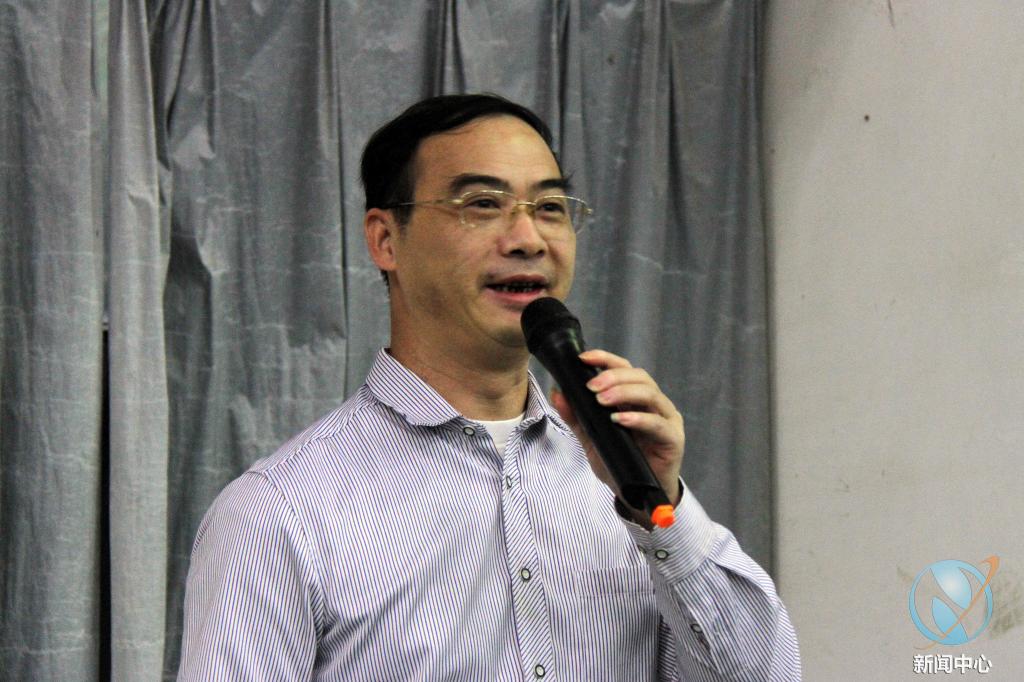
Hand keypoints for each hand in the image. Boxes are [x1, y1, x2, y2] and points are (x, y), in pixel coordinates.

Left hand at [549, 349, 684, 510]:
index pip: (625, 369)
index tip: (583, 358)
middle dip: (613, 377)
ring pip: (651, 394)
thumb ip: (576, 417)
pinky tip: (620, 419)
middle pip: (639, 377)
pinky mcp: (673, 438)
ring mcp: (667, 419)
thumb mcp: (592, 438)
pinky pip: (658, 424)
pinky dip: (638, 418)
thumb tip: (557, 393)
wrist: (637, 496)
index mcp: (636, 399)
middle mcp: (655, 404)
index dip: (606, 359)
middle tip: (591, 387)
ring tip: (602, 400)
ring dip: (624, 393)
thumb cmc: (619, 463)